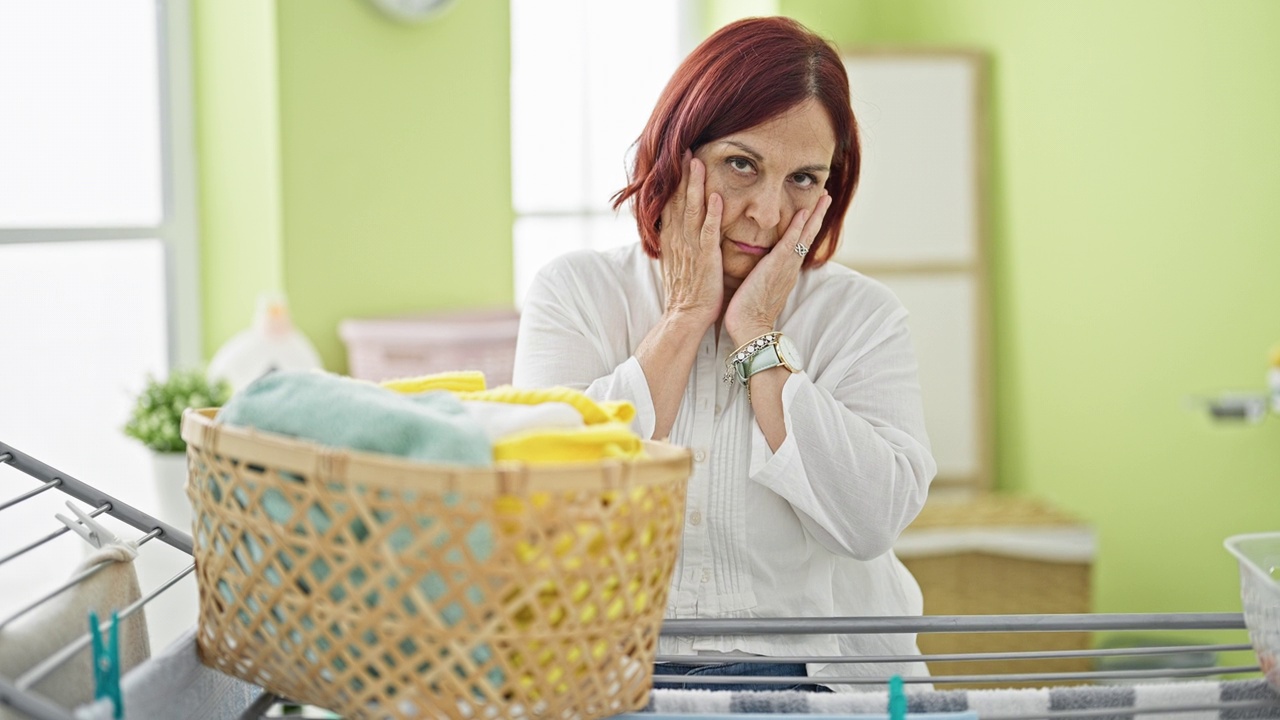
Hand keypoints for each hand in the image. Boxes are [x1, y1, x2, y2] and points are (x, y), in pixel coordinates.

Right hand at [659, 150, 723, 330]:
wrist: (685, 316)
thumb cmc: (686, 293)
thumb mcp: (676, 262)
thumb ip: (677, 242)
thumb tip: (675, 228)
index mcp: (672, 240)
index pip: (669, 203)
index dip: (673, 181)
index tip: (676, 160)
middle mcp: (678, 240)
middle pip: (677, 200)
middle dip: (681, 174)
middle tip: (684, 149)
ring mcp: (691, 248)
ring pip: (691, 210)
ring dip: (694, 185)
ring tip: (697, 162)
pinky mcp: (706, 258)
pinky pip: (709, 232)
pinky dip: (712, 214)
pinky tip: (716, 196)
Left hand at [724, 192, 831, 344]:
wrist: (750, 327)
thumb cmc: (749, 313)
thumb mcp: (758, 289)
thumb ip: (761, 276)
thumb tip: (757, 269)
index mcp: (786, 272)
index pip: (800, 244)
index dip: (807, 227)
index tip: (812, 211)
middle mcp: (790, 268)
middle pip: (808, 236)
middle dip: (817, 216)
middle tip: (826, 196)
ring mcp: (786, 267)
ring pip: (804, 236)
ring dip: (814, 215)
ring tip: (824, 196)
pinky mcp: (776, 267)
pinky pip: (790, 242)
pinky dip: (798, 227)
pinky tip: (804, 212)